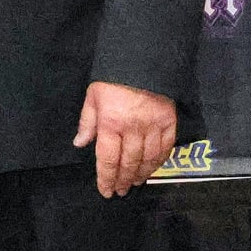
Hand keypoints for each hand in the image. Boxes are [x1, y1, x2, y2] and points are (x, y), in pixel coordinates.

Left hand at [73, 81, 177, 197]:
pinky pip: (166, 147)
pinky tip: (153, 168)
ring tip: (136, 182)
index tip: (106, 191)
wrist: (143, 59)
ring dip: (141, 174)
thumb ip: (87, 122)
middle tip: (121, 191)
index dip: (106, 178)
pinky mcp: (170, 121)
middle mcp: (132, 128)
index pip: (107, 159)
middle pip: (128, 162)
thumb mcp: (93, 97)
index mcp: (110, 123)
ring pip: (148, 158)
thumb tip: (80, 144)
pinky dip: (159, 161)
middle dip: (123, 180)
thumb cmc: (113, 79)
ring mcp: (153, 126)